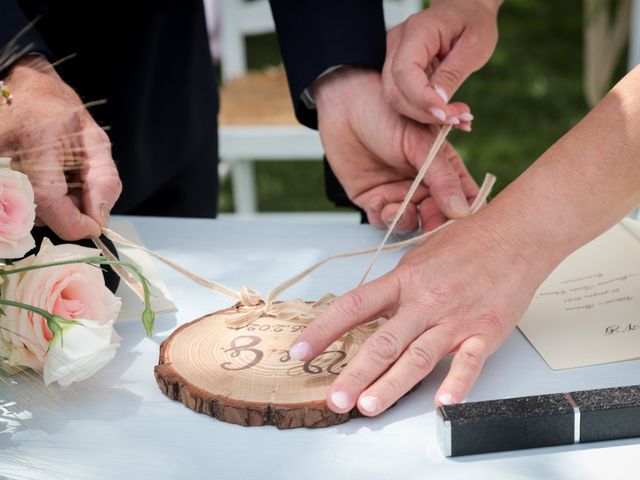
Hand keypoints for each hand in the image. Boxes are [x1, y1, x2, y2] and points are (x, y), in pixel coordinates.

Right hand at [0, 55, 121, 239]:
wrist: (23, 90)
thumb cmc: (61, 113)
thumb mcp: (95, 142)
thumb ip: (104, 181)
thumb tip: (100, 219)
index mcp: (35, 146)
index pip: (50, 203)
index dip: (75, 224)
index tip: (94, 227)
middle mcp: (7, 160)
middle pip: (41, 214)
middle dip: (69, 212)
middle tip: (80, 188)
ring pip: (30, 213)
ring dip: (55, 208)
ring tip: (62, 178)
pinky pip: (20, 205)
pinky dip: (40, 203)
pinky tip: (48, 182)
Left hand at [288, 212, 551, 413]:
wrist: (516, 234)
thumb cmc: (467, 242)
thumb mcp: (420, 256)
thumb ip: (396, 286)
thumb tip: (368, 309)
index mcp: (404, 280)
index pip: (354, 306)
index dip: (323, 329)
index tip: (300, 350)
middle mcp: (425, 300)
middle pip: (383, 341)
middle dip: (355, 373)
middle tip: (334, 399)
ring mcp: (455, 317)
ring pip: (418, 357)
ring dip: (392, 384)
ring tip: (369, 406)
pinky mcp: (486, 330)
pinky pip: (469, 361)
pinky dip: (457, 382)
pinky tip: (442, 402)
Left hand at [313, 67, 477, 231]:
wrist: (345, 105)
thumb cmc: (385, 113)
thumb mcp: (421, 143)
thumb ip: (442, 177)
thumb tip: (461, 210)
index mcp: (444, 168)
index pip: (465, 199)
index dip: (466, 215)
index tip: (461, 224)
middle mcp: (423, 184)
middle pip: (438, 217)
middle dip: (433, 225)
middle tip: (428, 226)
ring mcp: (398, 193)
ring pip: (410, 223)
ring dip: (406, 222)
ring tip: (395, 209)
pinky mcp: (373, 199)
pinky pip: (382, 221)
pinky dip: (382, 218)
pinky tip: (378, 202)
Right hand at [382, 0, 500, 128]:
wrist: (465, 12)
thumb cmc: (473, 23)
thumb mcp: (474, 47)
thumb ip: (452, 74)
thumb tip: (437, 103)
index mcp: (417, 31)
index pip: (404, 71)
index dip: (422, 98)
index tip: (446, 114)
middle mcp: (397, 43)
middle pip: (394, 90)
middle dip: (423, 112)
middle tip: (456, 119)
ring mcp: (393, 56)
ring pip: (395, 98)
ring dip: (424, 115)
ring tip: (455, 116)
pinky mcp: (398, 70)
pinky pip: (403, 96)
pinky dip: (423, 110)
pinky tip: (446, 112)